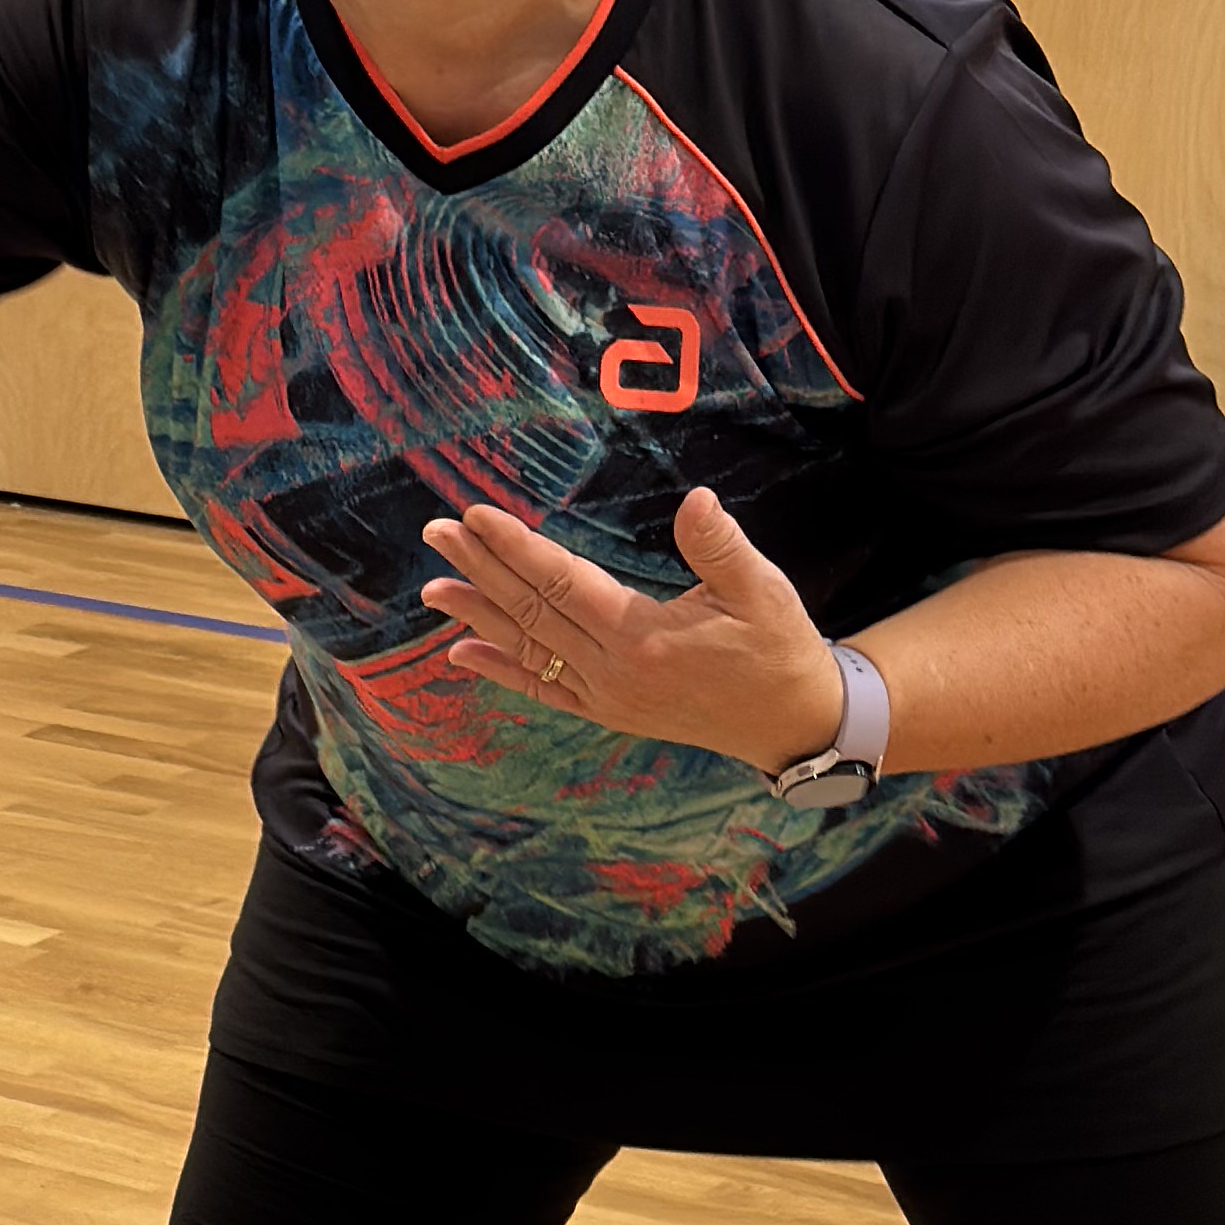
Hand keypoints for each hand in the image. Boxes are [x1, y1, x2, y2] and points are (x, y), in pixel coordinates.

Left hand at [420, 484, 849, 778]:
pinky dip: (499, 670)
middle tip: (437, 533)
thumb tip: (696, 501)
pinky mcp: (609, 711)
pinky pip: (542, 690)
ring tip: (432, 586)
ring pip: (528, 650)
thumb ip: (721, 547)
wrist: (792, 723)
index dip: (515, 548)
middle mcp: (613, 673)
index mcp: (644, 638)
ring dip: (477, 616)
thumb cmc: (779, 648)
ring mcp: (606, 697)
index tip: (476, 515)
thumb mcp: (763, 590)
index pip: (561, 583)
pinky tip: (460, 652)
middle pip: (531, 613)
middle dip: (480, 570)